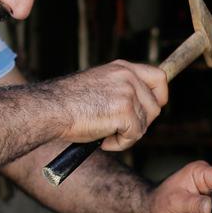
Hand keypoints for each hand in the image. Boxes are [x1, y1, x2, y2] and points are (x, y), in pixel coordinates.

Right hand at [53, 60, 168, 150]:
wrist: (51, 109)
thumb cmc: (69, 104)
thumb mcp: (100, 85)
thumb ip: (121, 90)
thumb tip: (143, 108)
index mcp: (122, 67)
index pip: (159, 77)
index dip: (160, 96)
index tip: (152, 109)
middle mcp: (128, 76)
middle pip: (156, 106)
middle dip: (141, 123)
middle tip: (118, 129)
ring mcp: (128, 93)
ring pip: (145, 124)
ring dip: (127, 135)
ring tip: (104, 133)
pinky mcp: (125, 111)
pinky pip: (135, 136)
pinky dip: (120, 144)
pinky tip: (102, 140)